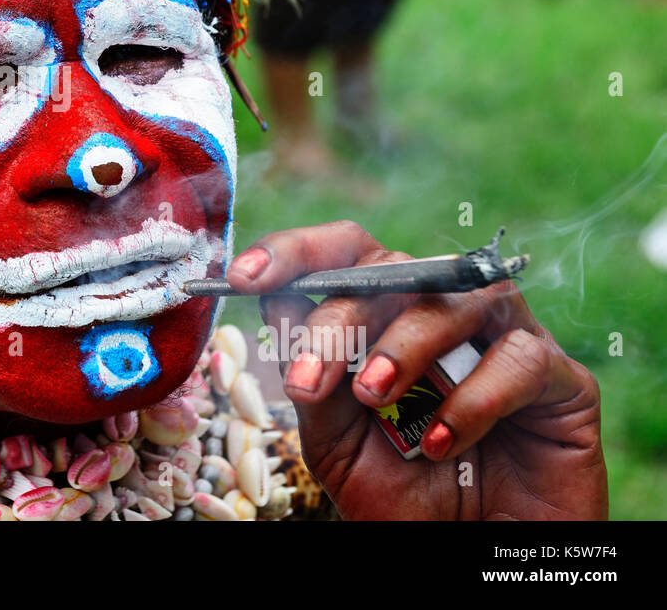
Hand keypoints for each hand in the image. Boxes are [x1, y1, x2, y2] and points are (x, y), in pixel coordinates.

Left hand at [225, 220, 607, 519]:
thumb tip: (282, 311)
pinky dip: (474, 397)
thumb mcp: (335, 442)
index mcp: (384, 315)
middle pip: (391, 271)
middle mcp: (443, 312)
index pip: (342, 254)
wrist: (468, 557)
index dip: (296, 251)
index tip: (247, 275)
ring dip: (403, 346)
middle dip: (340, 320)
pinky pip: (521, 358)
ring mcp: (504, 338)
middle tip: (309, 380)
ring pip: (456, 301)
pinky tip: (440, 442)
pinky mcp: (560, 378)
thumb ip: (313, 380)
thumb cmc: (401, 494)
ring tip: (372, 397)